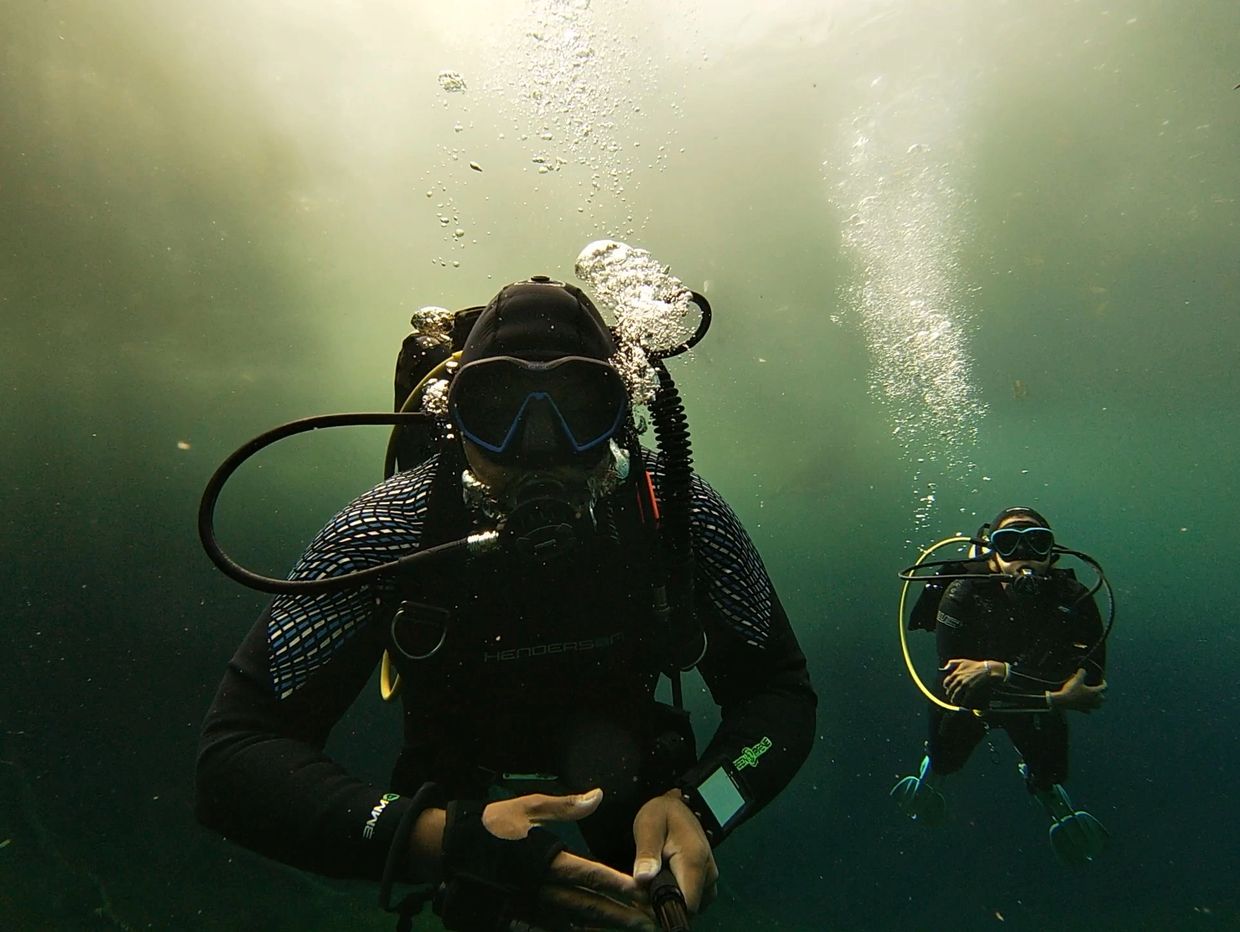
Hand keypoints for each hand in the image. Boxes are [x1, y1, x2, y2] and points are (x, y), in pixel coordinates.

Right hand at [411, 789, 656, 930]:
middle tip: (650, 922)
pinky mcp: (514, 920)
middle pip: (588, 906)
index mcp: (546, 859)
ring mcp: (527, 908)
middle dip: (620, 915)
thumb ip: (565, 806)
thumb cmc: (490, 826)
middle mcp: (541, 888)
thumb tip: (598, 796)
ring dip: (602, 928)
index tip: (643, 891)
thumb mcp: (527, 808)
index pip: (590, 874)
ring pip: (573, 924)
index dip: (618, 884)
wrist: (446, 851)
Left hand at [632, 788, 718, 916]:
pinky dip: (678, 898)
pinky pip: (694, 899)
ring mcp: (710, 877)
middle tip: (641, 892)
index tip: (644, 902)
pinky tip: (661, 885)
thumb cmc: (662, 814)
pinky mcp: (707, 880)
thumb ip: (647, 853)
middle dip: (663, 907)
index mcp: (694, 861)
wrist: (678, 805)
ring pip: (691, 906)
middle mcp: (709, 873)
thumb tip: (643, 879)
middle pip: (688, 908)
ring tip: (649, 886)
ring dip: (670, 902)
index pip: (687, 905)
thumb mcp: (648, 826)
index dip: (663, 910)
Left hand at [941, 658, 1001, 703]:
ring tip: (954, 701)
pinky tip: (963, 704)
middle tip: (951, 696)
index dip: (947, 686)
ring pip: (955, 695)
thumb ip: (952, 663)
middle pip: (950, 690)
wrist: (987, 670)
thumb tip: (945, 667)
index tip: (948, 688)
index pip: (946, 682)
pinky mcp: (971, 690)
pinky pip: (964, 699)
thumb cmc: (976, 665)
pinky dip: (963, 702)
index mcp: (956, 673)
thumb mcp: (963, 661)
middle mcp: (959, 679)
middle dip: (950, 694)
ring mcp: (964, 685)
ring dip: (954, 700)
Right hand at [1050, 668, 1106, 711]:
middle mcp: (1094, 700)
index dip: (1104, 683)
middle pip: (1103, 698)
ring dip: (1098, 703)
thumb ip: (1081, 673)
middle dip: (1102, 694)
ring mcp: (1089, 706)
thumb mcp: (1076, 679)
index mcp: (1094, 692)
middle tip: (1098, 690)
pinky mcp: (1082, 710)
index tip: (1101, 680)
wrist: (1063, 700)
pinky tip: (1086, 706)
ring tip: (1094, 699)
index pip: (1104, 687)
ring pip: (1098, 706)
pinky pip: (1088, 710)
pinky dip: (1088, 708)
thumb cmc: (1071, 690)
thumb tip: (1083, 670)